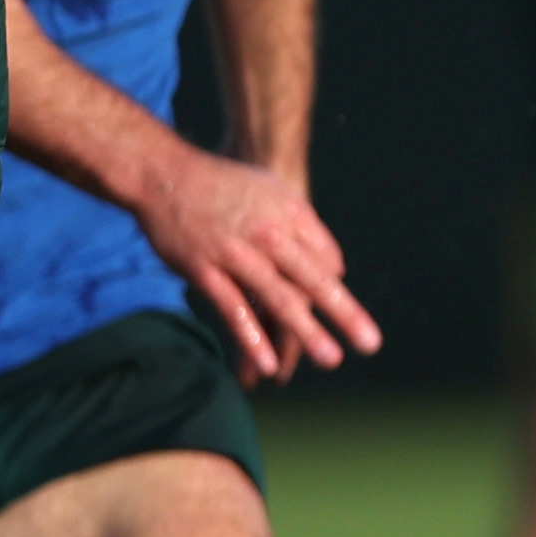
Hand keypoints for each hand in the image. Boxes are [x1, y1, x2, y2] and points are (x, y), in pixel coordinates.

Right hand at [132, 150, 382, 382]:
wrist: (165, 172)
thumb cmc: (225, 184)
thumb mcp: (274, 192)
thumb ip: (307, 228)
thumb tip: (337, 267)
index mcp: (290, 217)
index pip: (325, 260)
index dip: (335, 289)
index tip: (351, 319)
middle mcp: (269, 236)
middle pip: (314, 280)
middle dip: (344, 313)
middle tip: (371, 344)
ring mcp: (236, 254)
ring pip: (278, 298)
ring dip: (306, 331)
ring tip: (332, 359)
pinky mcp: (204, 270)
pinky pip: (233, 308)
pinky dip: (251, 336)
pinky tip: (268, 364)